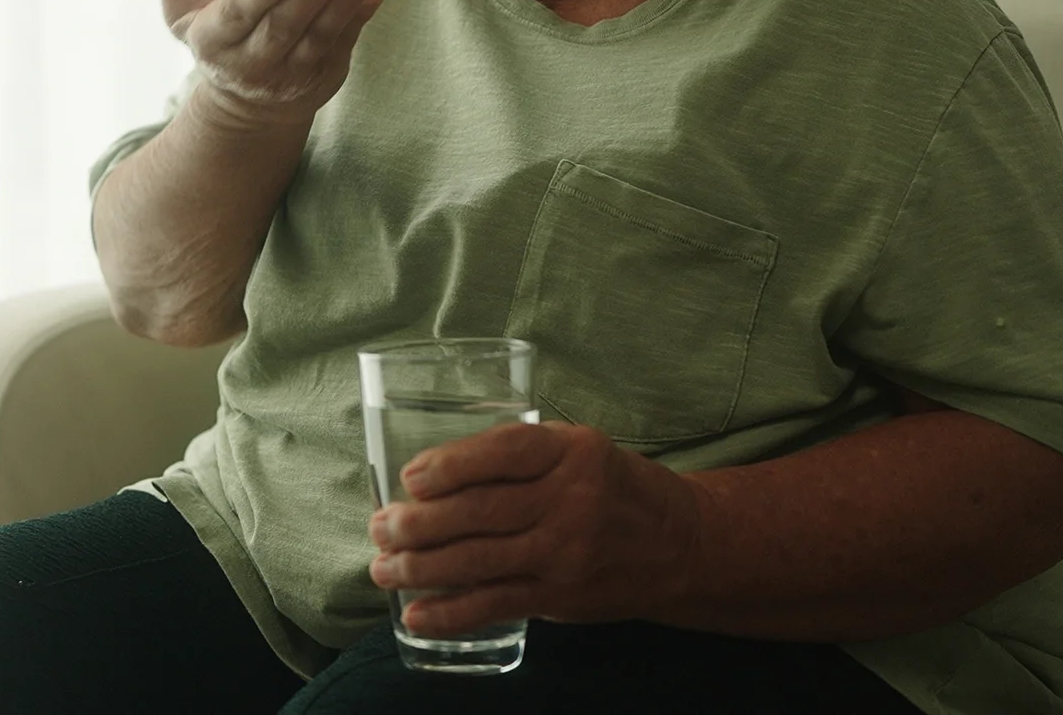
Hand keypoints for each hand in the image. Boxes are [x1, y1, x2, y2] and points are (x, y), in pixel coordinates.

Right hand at [119, 0, 384, 126]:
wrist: (249, 111)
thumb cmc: (218, 40)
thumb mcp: (182, 8)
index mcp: (216, 40)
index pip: (239, 13)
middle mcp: (253, 62)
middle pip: (285, 25)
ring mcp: (293, 74)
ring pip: (321, 35)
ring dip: (345, 1)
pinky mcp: (325, 77)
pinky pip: (346, 43)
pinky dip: (362, 14)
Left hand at [366, 421, 703, 635]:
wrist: (681, 545)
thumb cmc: (612, 487)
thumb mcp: (578, 448)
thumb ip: (517, 453)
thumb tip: (432, 471)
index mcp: (572, 451)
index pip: (504, 452)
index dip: (451, 464)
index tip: (410, 477)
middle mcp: (571, 500)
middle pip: (482, 510)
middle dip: (420, 522)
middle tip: (380, 526)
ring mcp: (566, 552)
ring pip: (480, 560)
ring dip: (421, 567)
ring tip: (382, 568)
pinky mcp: (561, 595)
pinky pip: (497, 603)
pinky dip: (452, 613)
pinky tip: (416, 614)